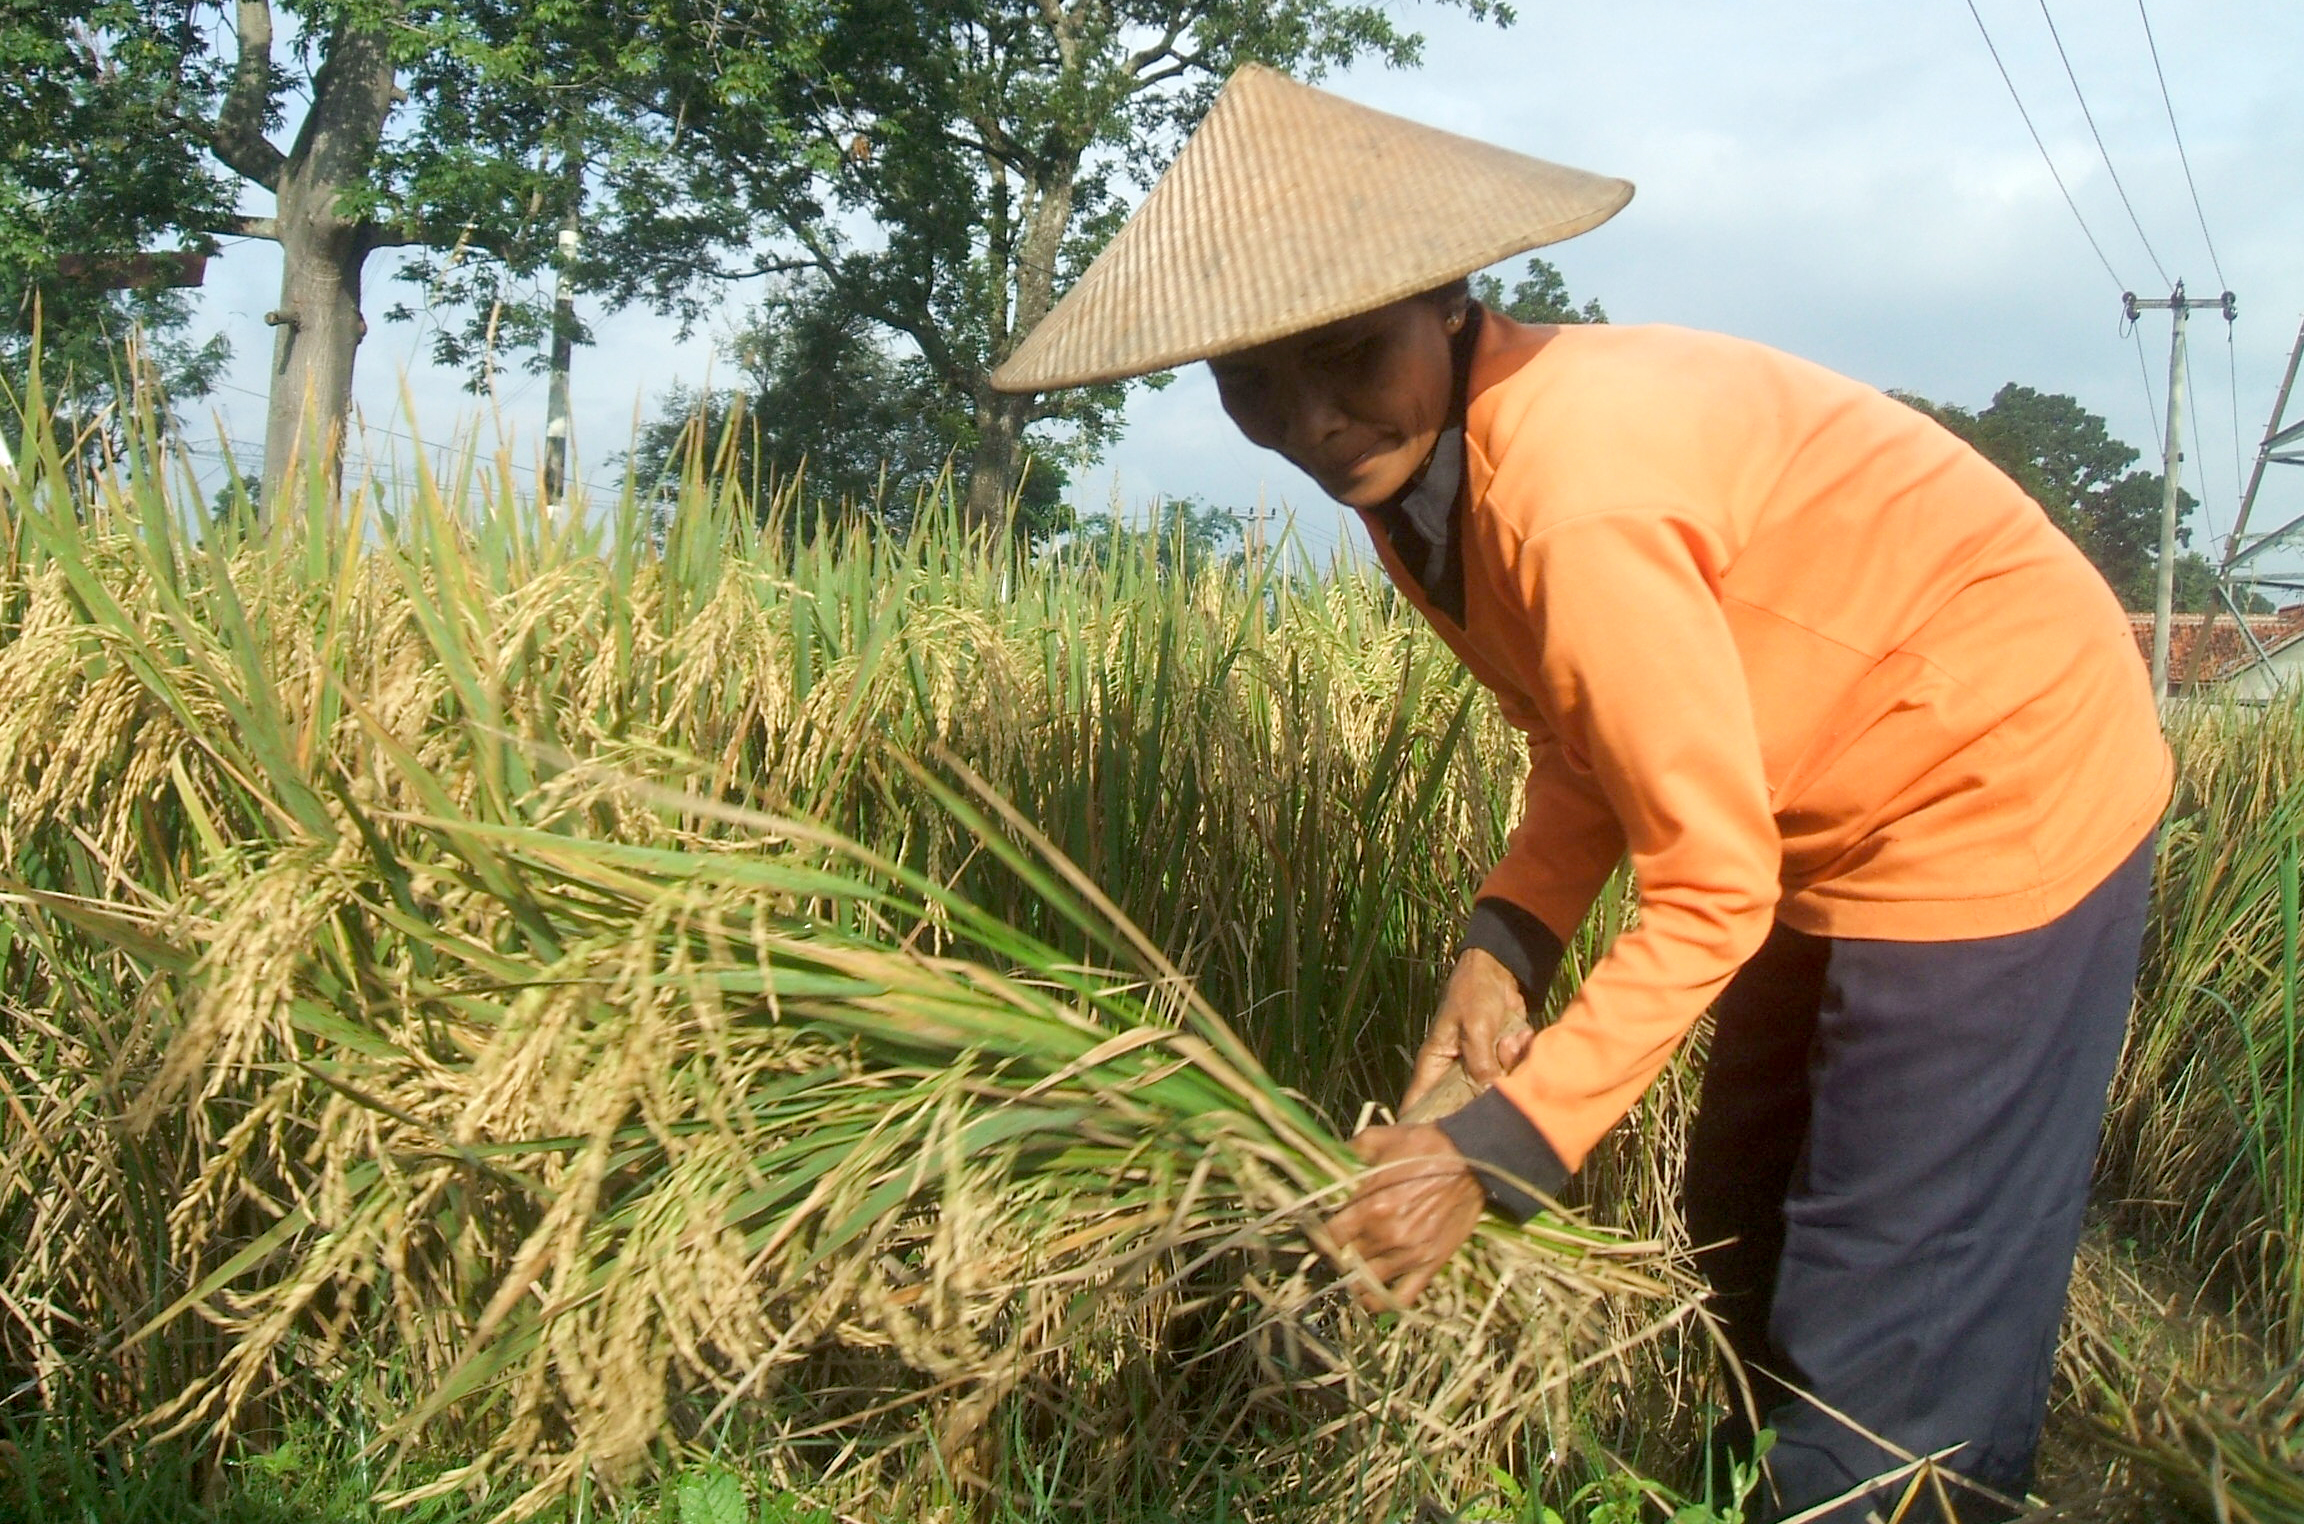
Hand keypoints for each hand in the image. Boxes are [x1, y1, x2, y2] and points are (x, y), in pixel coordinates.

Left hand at [1323, 1124, 1486, 1308]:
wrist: (1472, 1160)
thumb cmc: (1426, 1147)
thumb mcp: (1382, 1138)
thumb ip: (1352, 1150)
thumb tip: (1333, 1156)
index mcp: (1369, 1206)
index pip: (1329, 1236)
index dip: (1321, 1236)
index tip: (1323, 1233)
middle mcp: (1385, 1235)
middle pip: (1346, 1259)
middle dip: (1340, 1254)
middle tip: (1341, 1248)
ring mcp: (1408, 1255)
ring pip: (1366, 1284)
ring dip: (1355, 1280)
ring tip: (1352, 1273)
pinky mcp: (1429, 1265)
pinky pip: (1400, 1298)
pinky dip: (1381, 1302)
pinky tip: (1372, 1296)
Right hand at [1400, 947, 1534, 1113]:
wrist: (1499, 971)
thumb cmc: (1473, 994)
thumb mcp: (1474, 1027)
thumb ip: (1480, 1063)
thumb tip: (1490, 1097)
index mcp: (1433, 1066)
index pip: (1417, 1104)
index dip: (1420, 1127)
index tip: (1432, 1147)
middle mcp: (1452, 1074)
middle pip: (1462, 1107)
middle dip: (1482, 1103)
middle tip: (1498, 1088)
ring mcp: (1477, 1070)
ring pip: (1492, 1092)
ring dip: (1508, 1068)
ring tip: (1510, 1040)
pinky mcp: (1498, 1064)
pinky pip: (1510, 1076)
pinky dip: (1519, 1058)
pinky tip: (1521, 1036)